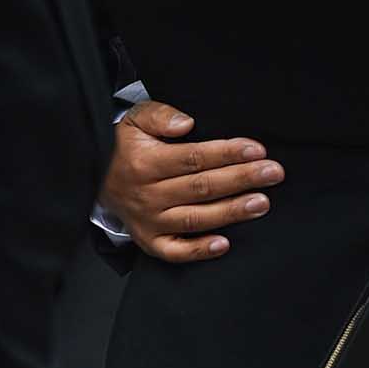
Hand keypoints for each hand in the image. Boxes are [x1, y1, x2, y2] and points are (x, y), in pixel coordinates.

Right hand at [102, 100, 283, 262]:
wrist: (95, 177)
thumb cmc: (125, 147)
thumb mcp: (135, 120)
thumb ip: (159, 115)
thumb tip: (185, 124)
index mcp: (145, 163)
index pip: (193, 158)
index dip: (227, 154)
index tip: (256, 150)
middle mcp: (148, 194)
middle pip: (201, 187)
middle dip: (241, 179)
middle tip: (273, 173)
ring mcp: (149, 221)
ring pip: (195, 218)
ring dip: (230, 212)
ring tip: (261, 203)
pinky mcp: (150, 241)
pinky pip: (175, 252)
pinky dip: (199, 251)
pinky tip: (224, 244)